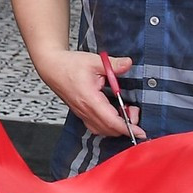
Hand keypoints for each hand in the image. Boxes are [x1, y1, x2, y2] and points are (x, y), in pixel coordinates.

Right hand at [31, 48, 145, 140]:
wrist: (52, 67)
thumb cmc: (69, 65)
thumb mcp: (94, 61)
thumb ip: (113, 65)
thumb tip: (128, 64)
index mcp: (89, 99)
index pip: (111, 121)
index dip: (128, 128)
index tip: (140, 131)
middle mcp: (85, 110)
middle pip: (109, 129)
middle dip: (126, 126)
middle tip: (134, 111)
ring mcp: (82, 113)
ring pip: (103, 130)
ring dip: (117, 126)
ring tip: (124, 111)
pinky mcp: (81, 113)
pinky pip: (96, 127)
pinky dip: (108, 126)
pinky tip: (113, 114)